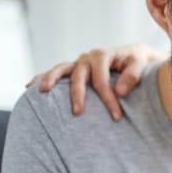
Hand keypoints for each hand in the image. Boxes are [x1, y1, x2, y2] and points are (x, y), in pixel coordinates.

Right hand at [26, 43, 165, 120]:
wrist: (134, 56)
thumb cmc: (138, 61)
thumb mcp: (140, 64)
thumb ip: (132, 75)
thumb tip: (119, 92)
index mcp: (102, 55)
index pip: (101, 80)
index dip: (108, 99)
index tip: (116, 116)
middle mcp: (87, 58)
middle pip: (78, 77)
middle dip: (78, 95)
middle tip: (77, 113)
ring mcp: (78, 63)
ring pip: (61, 70)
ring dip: (50, 80)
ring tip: (41, 91)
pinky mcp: (74, 69)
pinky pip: (56, 72)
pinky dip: (43, 77)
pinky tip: (30, 85)